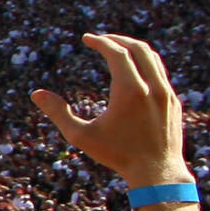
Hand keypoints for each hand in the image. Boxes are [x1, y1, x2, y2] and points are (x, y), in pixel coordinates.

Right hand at [32, 33, 188, 187]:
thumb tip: (36, 94)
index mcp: (130, 91)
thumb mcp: (81, 136)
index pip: (117, 52)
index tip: (86, 38)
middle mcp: (152, 87)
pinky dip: (145, 64)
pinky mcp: (173, 102)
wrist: (157, 172)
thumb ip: (58, 113)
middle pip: (138, 48)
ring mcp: (166, 93)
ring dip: (133, 49)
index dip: (100, 42)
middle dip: (117, 39)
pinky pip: (160, 73)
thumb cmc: (117, 155)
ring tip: (117, 49)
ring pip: (153, 58)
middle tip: (100, 39)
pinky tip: (133, 72)